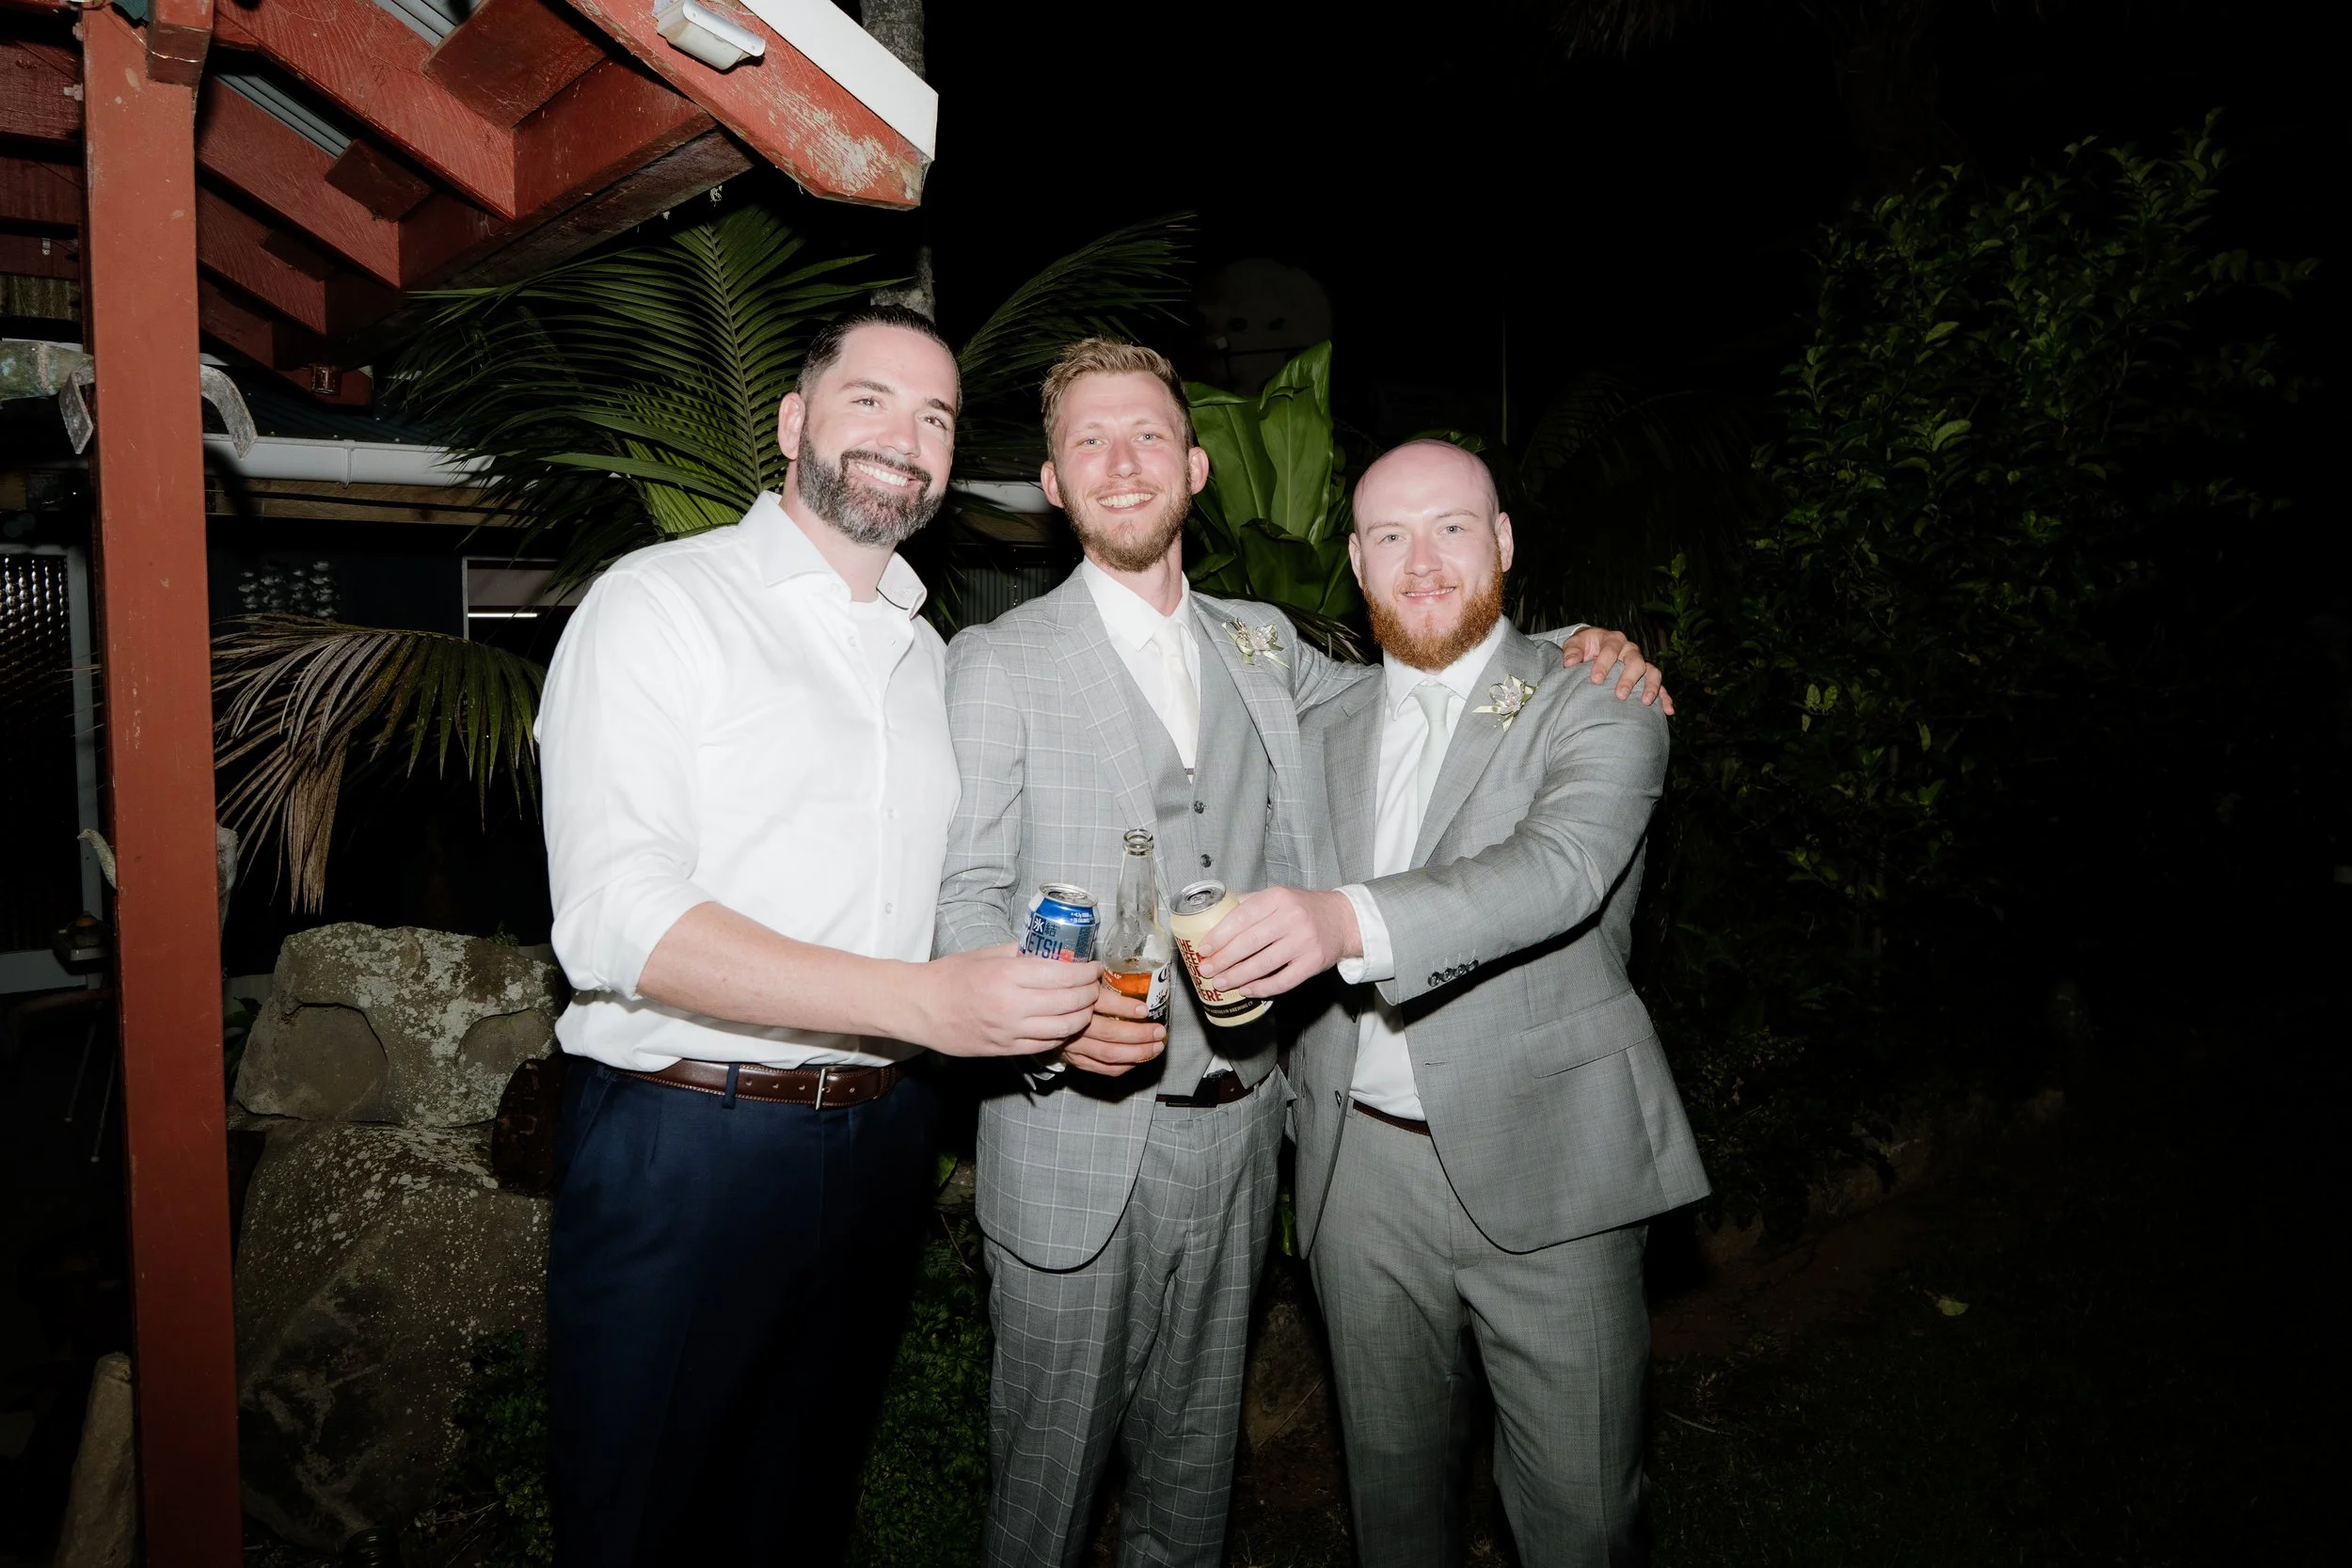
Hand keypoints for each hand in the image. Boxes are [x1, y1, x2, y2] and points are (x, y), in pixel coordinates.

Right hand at [908, 945, 1099, 1056]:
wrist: (921, 1007)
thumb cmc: (951, 976)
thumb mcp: (988, 954)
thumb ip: (1023, 952)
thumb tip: (1053, 950)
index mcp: (1009, 975)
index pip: (1065, 974)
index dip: (1087, 972)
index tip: (1093, 967)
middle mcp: (1013, 1004)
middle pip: (1072, 1001)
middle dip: (1091, 993)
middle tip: (1093, 986)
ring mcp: (1011, 1030)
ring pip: (1065, 1027)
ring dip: (1082, 1016)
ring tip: (1084, 1006)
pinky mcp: (1007, 1049)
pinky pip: (1047, 1044)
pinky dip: (1063, 1034)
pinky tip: (1065, 1024)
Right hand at [1060, 977, 1167, 1076]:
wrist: (1034, 1017)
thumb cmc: (1061, 994)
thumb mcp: (1072, 977)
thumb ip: (1091, 975)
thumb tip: (1123, 968)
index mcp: (1075, 1000)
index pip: (1102, 1003)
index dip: (1125, 1007)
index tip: (1145, 1009)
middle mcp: (1074, 1025)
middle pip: (1109, 1033)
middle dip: (1139, 1034)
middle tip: (1159, 1031)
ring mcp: (1073, 1046)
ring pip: (1108, 1053)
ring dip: (1136, 1053)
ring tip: (1156, 1047)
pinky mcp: (1074, 1060)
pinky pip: (1101, 1068)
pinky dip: (1122, 1066)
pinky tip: (1138, 1060)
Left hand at [1191, 887, 1359, 998]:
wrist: (1342, 920)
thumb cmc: (1303, 909)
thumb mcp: (1278, 896)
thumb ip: (1249, 902)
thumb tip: (1213, 912)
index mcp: (1278, 898)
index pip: (1241, 916)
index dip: (1219, 935)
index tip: (1204, 949)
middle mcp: (1292, 918)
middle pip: (1250, 942)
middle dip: (1224, 959)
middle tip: (1207, 969)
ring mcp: (1304, 942)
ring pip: (1264, 964)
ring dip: (1238, 976)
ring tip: (1221, 982)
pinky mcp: (1313, 963)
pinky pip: (1283, 981)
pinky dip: (1262, 988)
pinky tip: (1246, 990)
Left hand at [1560, 626, 1674, 714]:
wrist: (1595, 646)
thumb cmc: (1585, 646)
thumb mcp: (1576, 644)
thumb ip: (1572, 651)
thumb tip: (1569, 663)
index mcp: (1613, 640)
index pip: (1611, 650)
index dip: (1604, 664)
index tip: (1595, 680)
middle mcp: (1630, 650)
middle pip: (1635, 661)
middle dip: (1628, 678)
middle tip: (1620, 695)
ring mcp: (1640, 662)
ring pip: (1651, 671)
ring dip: (1650, 686)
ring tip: (1645, 702)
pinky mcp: (1646, 675)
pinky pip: (1660, 685)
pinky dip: (1665, 696)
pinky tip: (1668, 710)